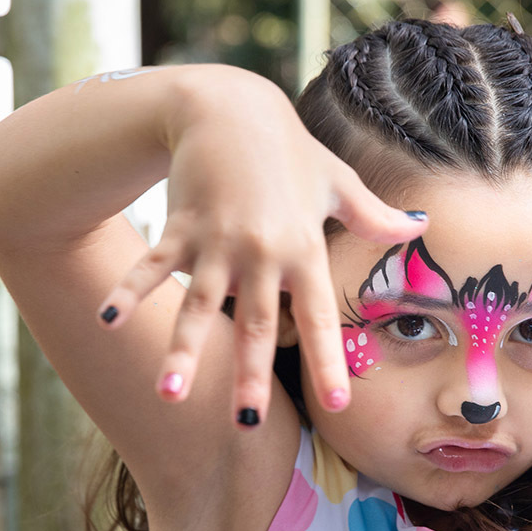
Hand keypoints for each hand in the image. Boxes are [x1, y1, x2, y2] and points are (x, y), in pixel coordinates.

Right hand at [95, 68, 426, 420]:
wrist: (230, 106)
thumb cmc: (289, 150)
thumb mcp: (337, 182)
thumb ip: (376, 216)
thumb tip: (423, 228)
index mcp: (303, 248)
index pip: (319, 314)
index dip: (327, 359)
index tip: (338, 403)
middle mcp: (262, 252)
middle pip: (257, 324)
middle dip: (250, 375)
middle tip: (247, 424)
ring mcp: (217, 241)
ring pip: (200, 305)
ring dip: (184, 351)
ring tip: (170, 395)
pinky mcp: (181, 226)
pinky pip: (155, 266)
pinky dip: (131, 291)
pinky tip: (108, 320)